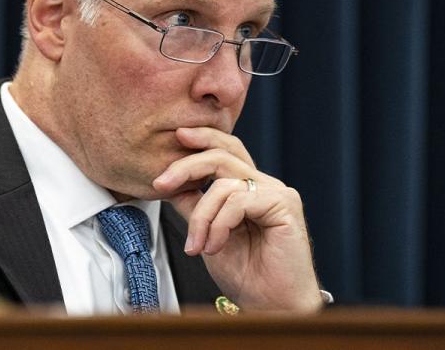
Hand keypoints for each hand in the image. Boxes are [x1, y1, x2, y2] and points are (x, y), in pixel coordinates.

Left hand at [152, 127, 322, 311]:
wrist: (273, 307)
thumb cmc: (248, 276)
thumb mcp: (208, 235)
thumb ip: (194, 207)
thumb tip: (170, 183)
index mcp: (249, 189)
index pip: (226, 151)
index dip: (203, 139)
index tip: (175, 138)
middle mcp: (265, 185)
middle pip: (224, 155)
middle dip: (187, 165)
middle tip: (160, 183)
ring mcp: (277, 193)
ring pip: (224, 182)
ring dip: (201, 216)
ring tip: (197, 245)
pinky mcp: (284, 204)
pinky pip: (239, 200)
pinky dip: (219, 224)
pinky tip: (214, 247)